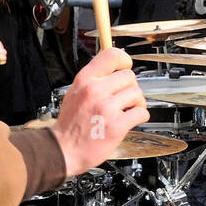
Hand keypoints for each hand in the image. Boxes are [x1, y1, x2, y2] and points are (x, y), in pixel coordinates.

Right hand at [51, 48, 148, 176]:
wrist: (64, 150)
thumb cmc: (71, 124)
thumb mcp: (75, 91)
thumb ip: (94, 78)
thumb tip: (114, 68)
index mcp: (85, 80)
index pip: (111, 55)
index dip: (124, 60)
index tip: (125, 67)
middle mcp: (95, 91)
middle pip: (129, 76)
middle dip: (129, 87)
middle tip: (123, 98)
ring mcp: (106, 108)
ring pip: (137, 93)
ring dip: (136, 103)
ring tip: (126, 110)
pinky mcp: (116, 126)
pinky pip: (141, 113)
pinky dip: (139, 117)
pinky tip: (129, 120)